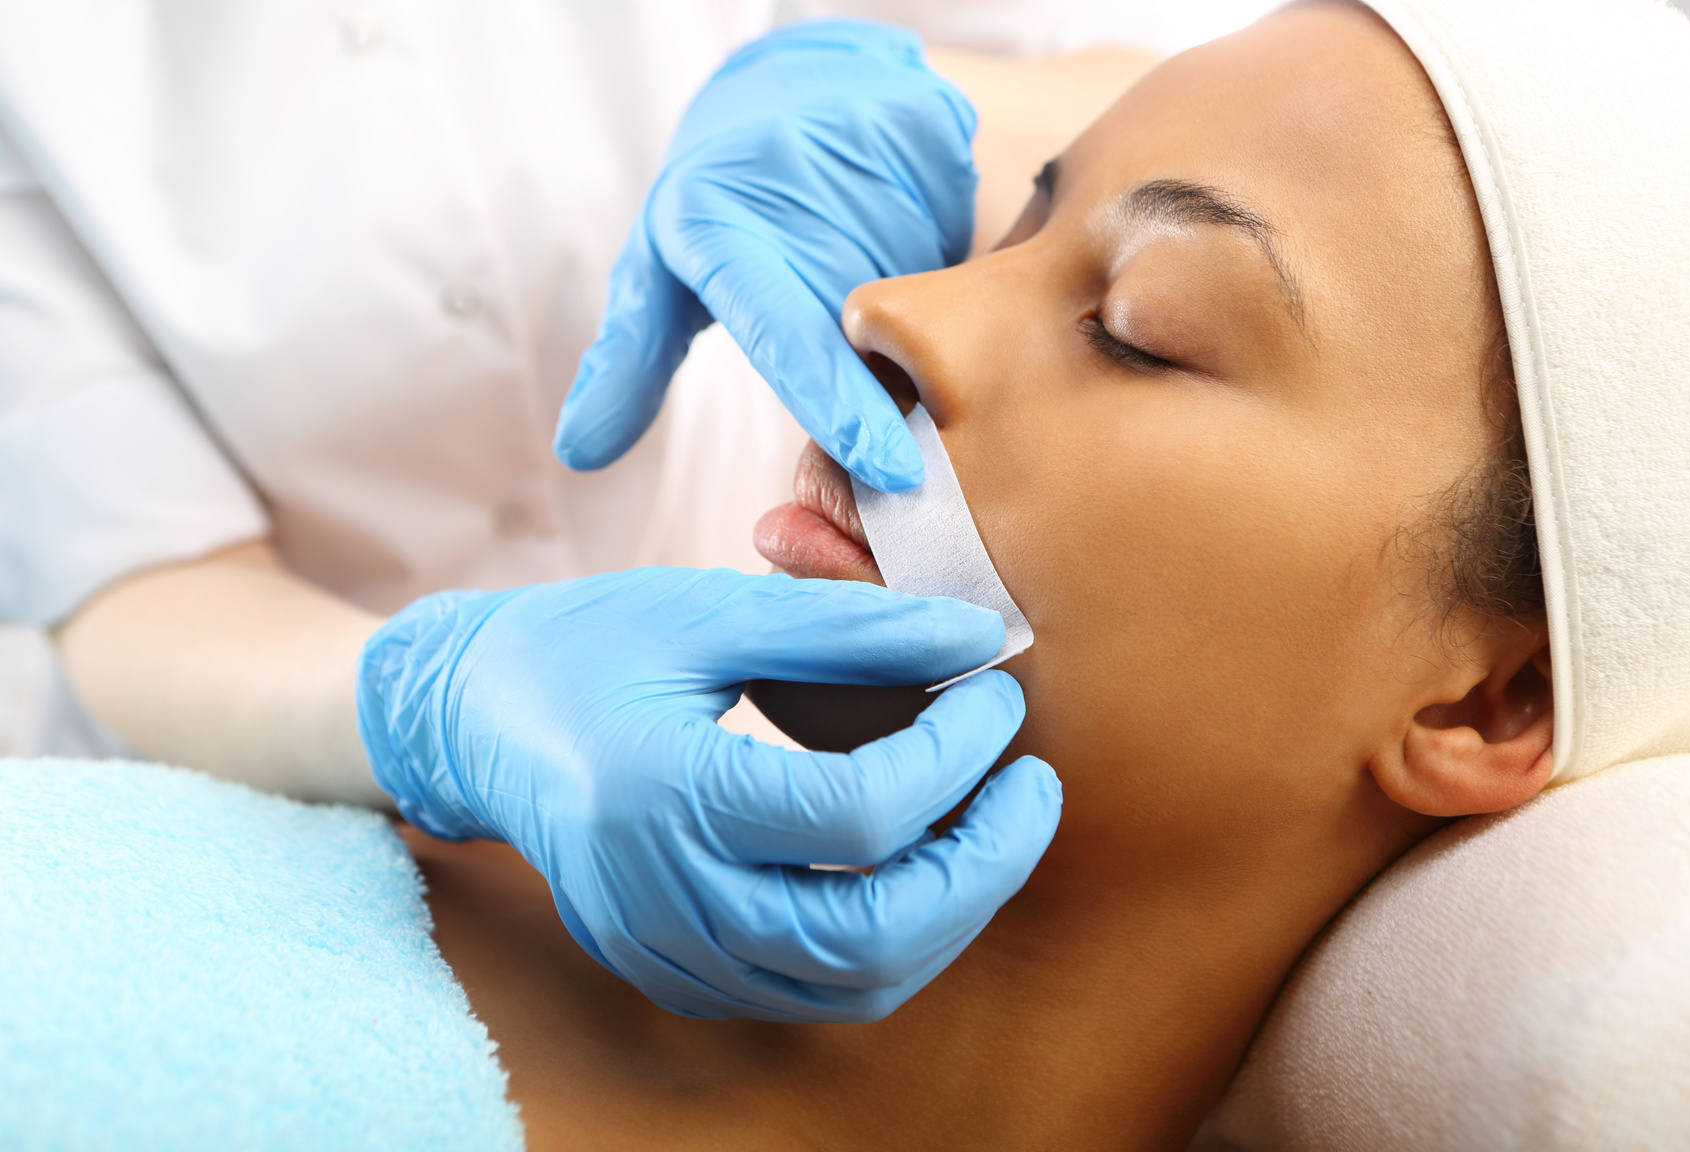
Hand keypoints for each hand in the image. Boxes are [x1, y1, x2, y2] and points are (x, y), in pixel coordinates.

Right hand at [357, 567, 1060, 1020]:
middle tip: (1031, 787)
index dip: (956, 755)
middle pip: (871, 934)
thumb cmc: (586, 646)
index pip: (860, 815)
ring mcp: (666, 950)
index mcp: (662, 793)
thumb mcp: (708, 611)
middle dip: (984, 865)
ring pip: (853, 984)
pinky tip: (916, 866)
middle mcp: (663, 898)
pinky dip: (889, 941)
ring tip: (989, 826)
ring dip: (950, 912)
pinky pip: (811, 992)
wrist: (474, 720)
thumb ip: (847, 627)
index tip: (994, 699)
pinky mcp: (675, 971)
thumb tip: (976, 636)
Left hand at [555, 20, 976, 493]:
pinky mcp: (932, 126)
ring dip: (916, 323)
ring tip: (873, 281)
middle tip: (858, 350)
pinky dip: (947, 267)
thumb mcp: (659, 273)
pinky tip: (910, 242)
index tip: (889, 468)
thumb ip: (627, 361)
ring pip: (928, 293)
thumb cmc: (718, 205)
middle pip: (870, 330)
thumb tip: (579, 450)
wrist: (788, 87)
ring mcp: (870, 149)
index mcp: (716, 229)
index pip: (786, 334)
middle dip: (881, 371)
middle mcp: (792, 184)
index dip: (836, 402)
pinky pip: (963, 241)